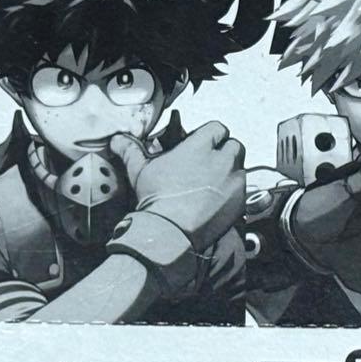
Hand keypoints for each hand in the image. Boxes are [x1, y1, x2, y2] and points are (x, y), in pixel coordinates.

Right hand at [110, 122, 244, 251]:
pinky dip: (233, 194)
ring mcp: (234, 182)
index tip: (202, 146)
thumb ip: (131, 151)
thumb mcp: (140, 171)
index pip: (217, 128)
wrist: (170, 233)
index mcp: (200, 146)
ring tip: (213, 184)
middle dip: (224, 152)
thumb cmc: (156, 200)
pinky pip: (243, 191)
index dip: (210, 136)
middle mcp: (222, 160)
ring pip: (240, 168)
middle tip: (209, 164)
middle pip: (234, 145)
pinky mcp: (240, 203)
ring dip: (230, 172)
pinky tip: (217, 202)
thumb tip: (117, 141)